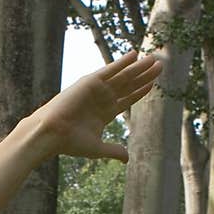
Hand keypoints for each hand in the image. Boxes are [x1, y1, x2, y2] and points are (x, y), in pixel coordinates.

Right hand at [27, 48, 162, 162]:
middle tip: (160, 65)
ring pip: (123, 76)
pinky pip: (110, 70)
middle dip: (144, 76)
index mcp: (104, 113)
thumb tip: (127, 159)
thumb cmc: (70, 143)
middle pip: (129, 85)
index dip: (140, 91)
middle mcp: (102, 98)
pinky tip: (135, 55)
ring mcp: (97, 90)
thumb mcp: (97, 148)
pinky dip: (122, 63)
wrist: (52, 135)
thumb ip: (114, 150)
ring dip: (139, 67)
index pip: (127, 99)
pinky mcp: (90, 82)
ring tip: (154, 58)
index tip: (152, 84)